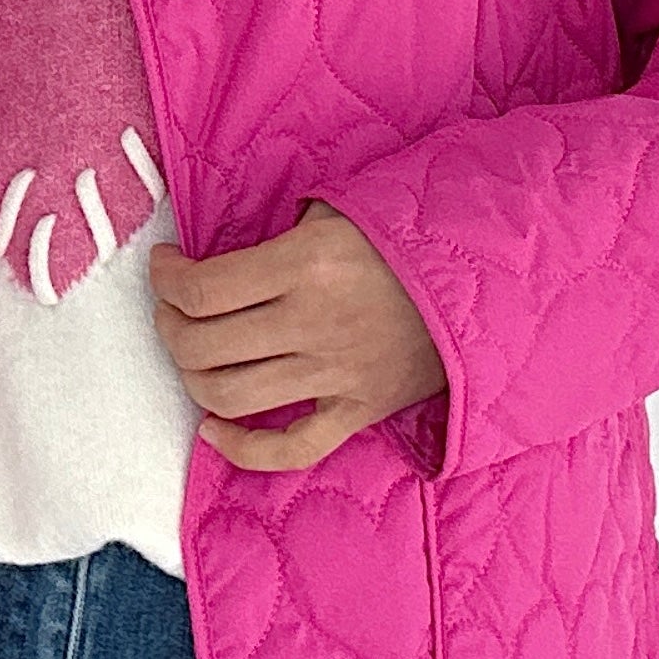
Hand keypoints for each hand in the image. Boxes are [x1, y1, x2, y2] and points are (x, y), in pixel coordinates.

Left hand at [149, 200, 448, 472]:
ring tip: (194, 354)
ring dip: (193, 377)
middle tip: (173, 307)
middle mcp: (314, 324)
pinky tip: (215, 428)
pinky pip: (289, 449)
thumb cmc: (411, 235)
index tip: (165, 268)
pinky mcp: (359, 411)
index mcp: (307, 264)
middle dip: (169, 325)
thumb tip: (223, 255)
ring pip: (230, 396)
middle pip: (202, 344)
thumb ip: (283, 231)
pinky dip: (242, 448)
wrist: (493, 279)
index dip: (166, 280)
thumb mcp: (345, 208)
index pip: (202, 288)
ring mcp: (336, 375)